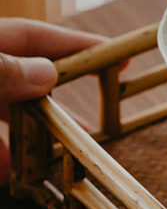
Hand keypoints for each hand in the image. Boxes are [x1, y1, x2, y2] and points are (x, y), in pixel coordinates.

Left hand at [0, 18, 102, 185]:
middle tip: (90, 120)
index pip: (32, 37)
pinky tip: (10, 171)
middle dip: (57, 103)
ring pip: (7, 115)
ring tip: (57, 155)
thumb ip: (3, 69)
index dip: (74, 44)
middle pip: (24, 81)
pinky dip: (2, 158)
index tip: (113, 55)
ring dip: (31, 138)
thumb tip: (46, 73)